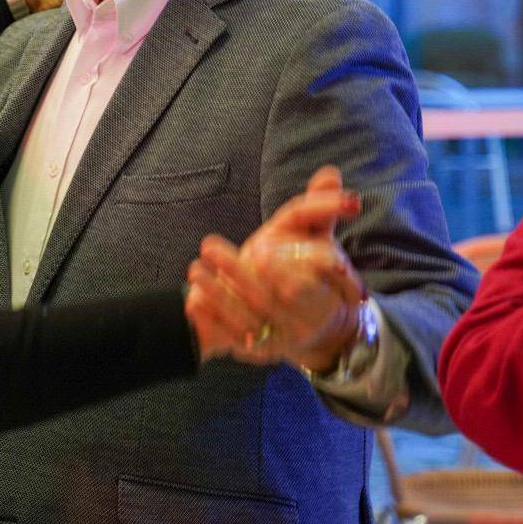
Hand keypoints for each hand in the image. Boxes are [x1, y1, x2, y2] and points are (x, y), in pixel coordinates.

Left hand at [186, 167, 362, 368]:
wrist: (310, 326)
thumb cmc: (312, 274)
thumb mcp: (316, 241)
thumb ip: (320, 211)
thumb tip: (330, 173)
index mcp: (330, 296)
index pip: (312, 284)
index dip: (289, 269)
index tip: (261, 250)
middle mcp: (307, 321)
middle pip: (276, 301)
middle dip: (246, 277)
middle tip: (214, 249)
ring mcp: (281, 338)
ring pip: (250, 319)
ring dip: (220, 295)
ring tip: (195, 269)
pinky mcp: (256, 350)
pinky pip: (231, 337)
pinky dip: (211, 320)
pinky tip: (192, 300)